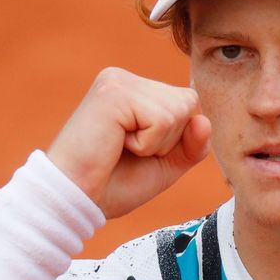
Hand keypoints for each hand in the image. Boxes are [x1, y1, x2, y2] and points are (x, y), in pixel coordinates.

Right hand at [47, 67, 210, 218]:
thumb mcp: (168, 164)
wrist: (76, 201)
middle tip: (129, 151)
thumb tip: (203, 120)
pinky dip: (147, 144)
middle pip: (188, 103)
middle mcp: (126, 79)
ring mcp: (118, 81)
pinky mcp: (114, 92)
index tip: (139, 151)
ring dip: (157, 143)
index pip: (188, 103)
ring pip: (178, 111)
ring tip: (122, 148)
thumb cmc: (115, 184)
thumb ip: (194, 143)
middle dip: (169, 140)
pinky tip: (117, 145)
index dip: (177, 138)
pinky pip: (162, 119)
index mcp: (136, 90)